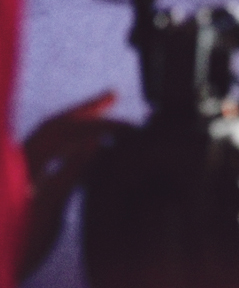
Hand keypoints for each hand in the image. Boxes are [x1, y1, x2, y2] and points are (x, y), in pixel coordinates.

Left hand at [19, 91, 125, 278]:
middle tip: (113, 95)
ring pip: (52, 144)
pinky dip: (74, 151)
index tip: (122, 117)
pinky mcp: (24, 192)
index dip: (91, 118)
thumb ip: (68, 176)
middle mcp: (18, 164)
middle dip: (84, 110)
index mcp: (20, 166)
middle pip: (55, 128)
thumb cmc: (13, 247)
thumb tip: (96, 143)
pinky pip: (52, 160)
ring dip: (80, 130)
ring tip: (107, 121)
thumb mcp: (45, 214)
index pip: (60, 129)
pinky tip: (91, 155)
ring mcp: (20, 178)